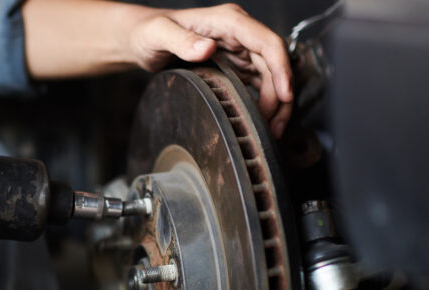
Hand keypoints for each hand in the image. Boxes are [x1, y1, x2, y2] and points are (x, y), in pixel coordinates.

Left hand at [128, 3, 292, 137]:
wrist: (142, 39)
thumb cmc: (149, 32)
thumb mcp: (158, 33)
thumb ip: (180, 40)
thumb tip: (206, 48)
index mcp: (229, 21)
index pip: (267, 43)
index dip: (281, 69)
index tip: (286, 95)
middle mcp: (239, 35)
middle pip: (274, 64)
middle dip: (281, 95)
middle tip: (276, 126)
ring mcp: (238, 51)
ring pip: (270, 77)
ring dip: (275, 103)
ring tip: (271, 130)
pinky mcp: (234, 67)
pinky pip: (257, 85)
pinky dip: (262, 103)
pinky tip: (259, 121)